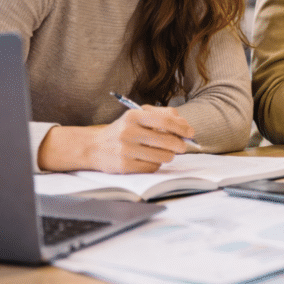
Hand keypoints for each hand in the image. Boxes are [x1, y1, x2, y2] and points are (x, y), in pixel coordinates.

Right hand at [38, 106, 195, 172]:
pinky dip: (156, 164)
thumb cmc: (122, 130)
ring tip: (165, 153)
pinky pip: (152, 167)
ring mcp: (125, 150)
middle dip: (180, 144)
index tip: (190, 133)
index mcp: (133, 116)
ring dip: (169, 155)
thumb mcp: (137, 116)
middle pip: (168, 140)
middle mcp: (128, 132)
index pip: (166, 120)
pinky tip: (150, 160)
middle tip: (182, 146)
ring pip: (163, 156)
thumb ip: (162, 116)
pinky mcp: (124, 166)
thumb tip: (185, 125)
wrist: (93, 147)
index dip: (182, 128)